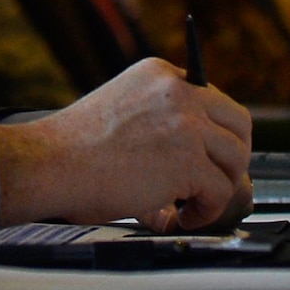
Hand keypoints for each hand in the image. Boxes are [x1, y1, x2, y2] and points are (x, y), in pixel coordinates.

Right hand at [0, 58, 251, 229]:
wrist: (49, 163)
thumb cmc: (73, 147)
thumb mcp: (122, 110)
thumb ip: (162, 121)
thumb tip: (200, 162)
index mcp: (159, 73)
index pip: (213, 100)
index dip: (214, 135)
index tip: (207, 157)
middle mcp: (178, 90)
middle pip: (239, 124)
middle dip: (230, 159)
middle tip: (213, 182)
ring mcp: (186, 124)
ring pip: (236, 159)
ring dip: (219, 187)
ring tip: (190, 204)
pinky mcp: (188, 160)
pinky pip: (220, 191)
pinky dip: (206, 211)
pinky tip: (181, 216)